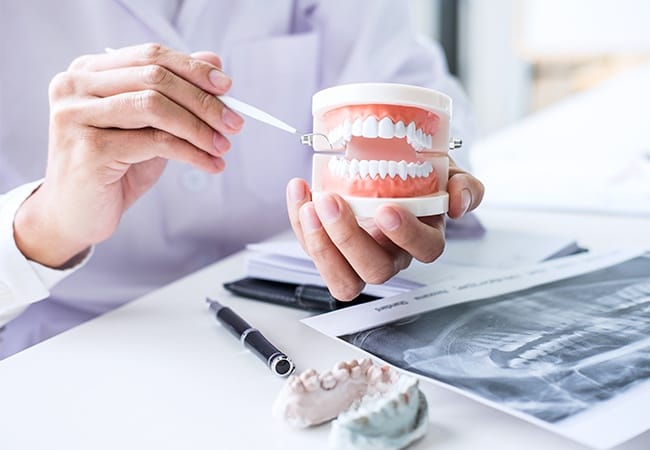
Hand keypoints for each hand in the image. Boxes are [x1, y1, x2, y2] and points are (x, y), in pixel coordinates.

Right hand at [14, 43, 242, 267]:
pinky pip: (154, 142)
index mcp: (88, 71)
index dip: (193, 68)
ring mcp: (77, 115)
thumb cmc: (112, 168)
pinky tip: (210, 164)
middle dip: (203, 101)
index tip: (227, 87)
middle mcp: (75, 86)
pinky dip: (191, 153)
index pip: (150, 56)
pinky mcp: (89, 148)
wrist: (75, 214)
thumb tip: (214, 63)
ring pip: (155, 106)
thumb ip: (175, 95)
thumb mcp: (149, 126)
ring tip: (223, 146)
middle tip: (234, 122)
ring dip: (199, 128)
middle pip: (155, 78)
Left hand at [286, 161, 483, 300]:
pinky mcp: (331, 252)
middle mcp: (392, 255)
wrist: (387, 166)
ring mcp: (359, 259)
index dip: (406, 235)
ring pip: (342, 278)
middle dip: (350, 239)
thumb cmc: (418, 176)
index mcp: (424, 237)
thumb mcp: (446, 171)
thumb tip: (458, 201)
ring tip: (309, 205)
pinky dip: (300, 224)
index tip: (387, 209)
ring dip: (320, 245)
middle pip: (376, 270)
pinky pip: (314, 251)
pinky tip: (299, 190)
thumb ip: (462, 184)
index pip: (425, 249)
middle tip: (332, 202)